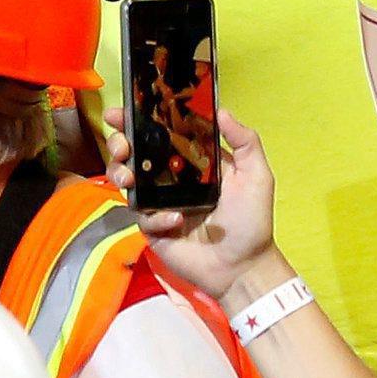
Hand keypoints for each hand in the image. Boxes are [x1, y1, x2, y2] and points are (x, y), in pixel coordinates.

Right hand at [102, 107, 280, 299]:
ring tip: (128, 178)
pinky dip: (155, 216)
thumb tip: (222, 111)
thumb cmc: (251, 221)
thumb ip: (245, 142)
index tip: (123, 111)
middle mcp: (171, 178)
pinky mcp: (152, 227)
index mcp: (192, 161)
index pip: (161, 133)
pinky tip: (176, 221)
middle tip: (122, 146)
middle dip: (119, 143)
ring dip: (120, 172)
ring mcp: (158, 202)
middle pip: (134, 152)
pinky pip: (141, 215)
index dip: (139, 119)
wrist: (242, 266)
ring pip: (126, 179)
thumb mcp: (257, 176)